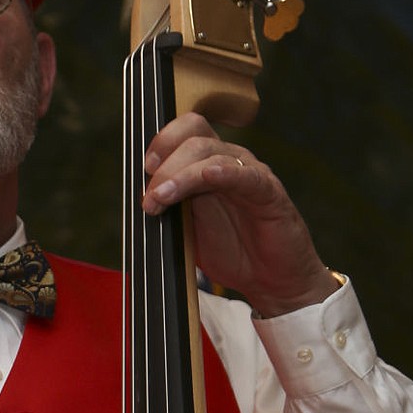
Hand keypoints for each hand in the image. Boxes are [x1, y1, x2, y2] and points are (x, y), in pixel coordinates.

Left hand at [141, 113, 335, 316]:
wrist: (271, 280)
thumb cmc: (234, 252)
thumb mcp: (189, 229)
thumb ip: (170, 209)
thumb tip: (141, 199)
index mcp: (209, 165)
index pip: (185, 131)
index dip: (162, 142)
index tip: (143, 170)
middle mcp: (229, 161)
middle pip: (195, 135)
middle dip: (165, 163)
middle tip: (150, 196)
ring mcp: (250, 173)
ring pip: (212, 153)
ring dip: (180, 175)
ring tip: (161, 199)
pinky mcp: (269, 192)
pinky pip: (245, 174)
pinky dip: (223, 172)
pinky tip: (208, 177)